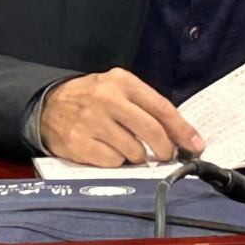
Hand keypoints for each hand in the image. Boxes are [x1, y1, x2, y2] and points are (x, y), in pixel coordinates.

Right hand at [39, 68, 204, 166]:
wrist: (49, 106)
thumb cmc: (92, 98)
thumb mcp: (118, 89)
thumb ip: (146, 106)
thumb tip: (180, 135)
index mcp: (122, 81)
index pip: (161, 107)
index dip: (182, 129)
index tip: (196, 145)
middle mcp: (107, 99)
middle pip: (152, 131)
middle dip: (165, 149)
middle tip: (166, 155)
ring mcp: (92, 122)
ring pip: (134, 151)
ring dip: (135, 155)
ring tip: (124, 145)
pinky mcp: (80, 143)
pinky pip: (113, 162)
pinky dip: (115, 161)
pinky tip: (106, 149)